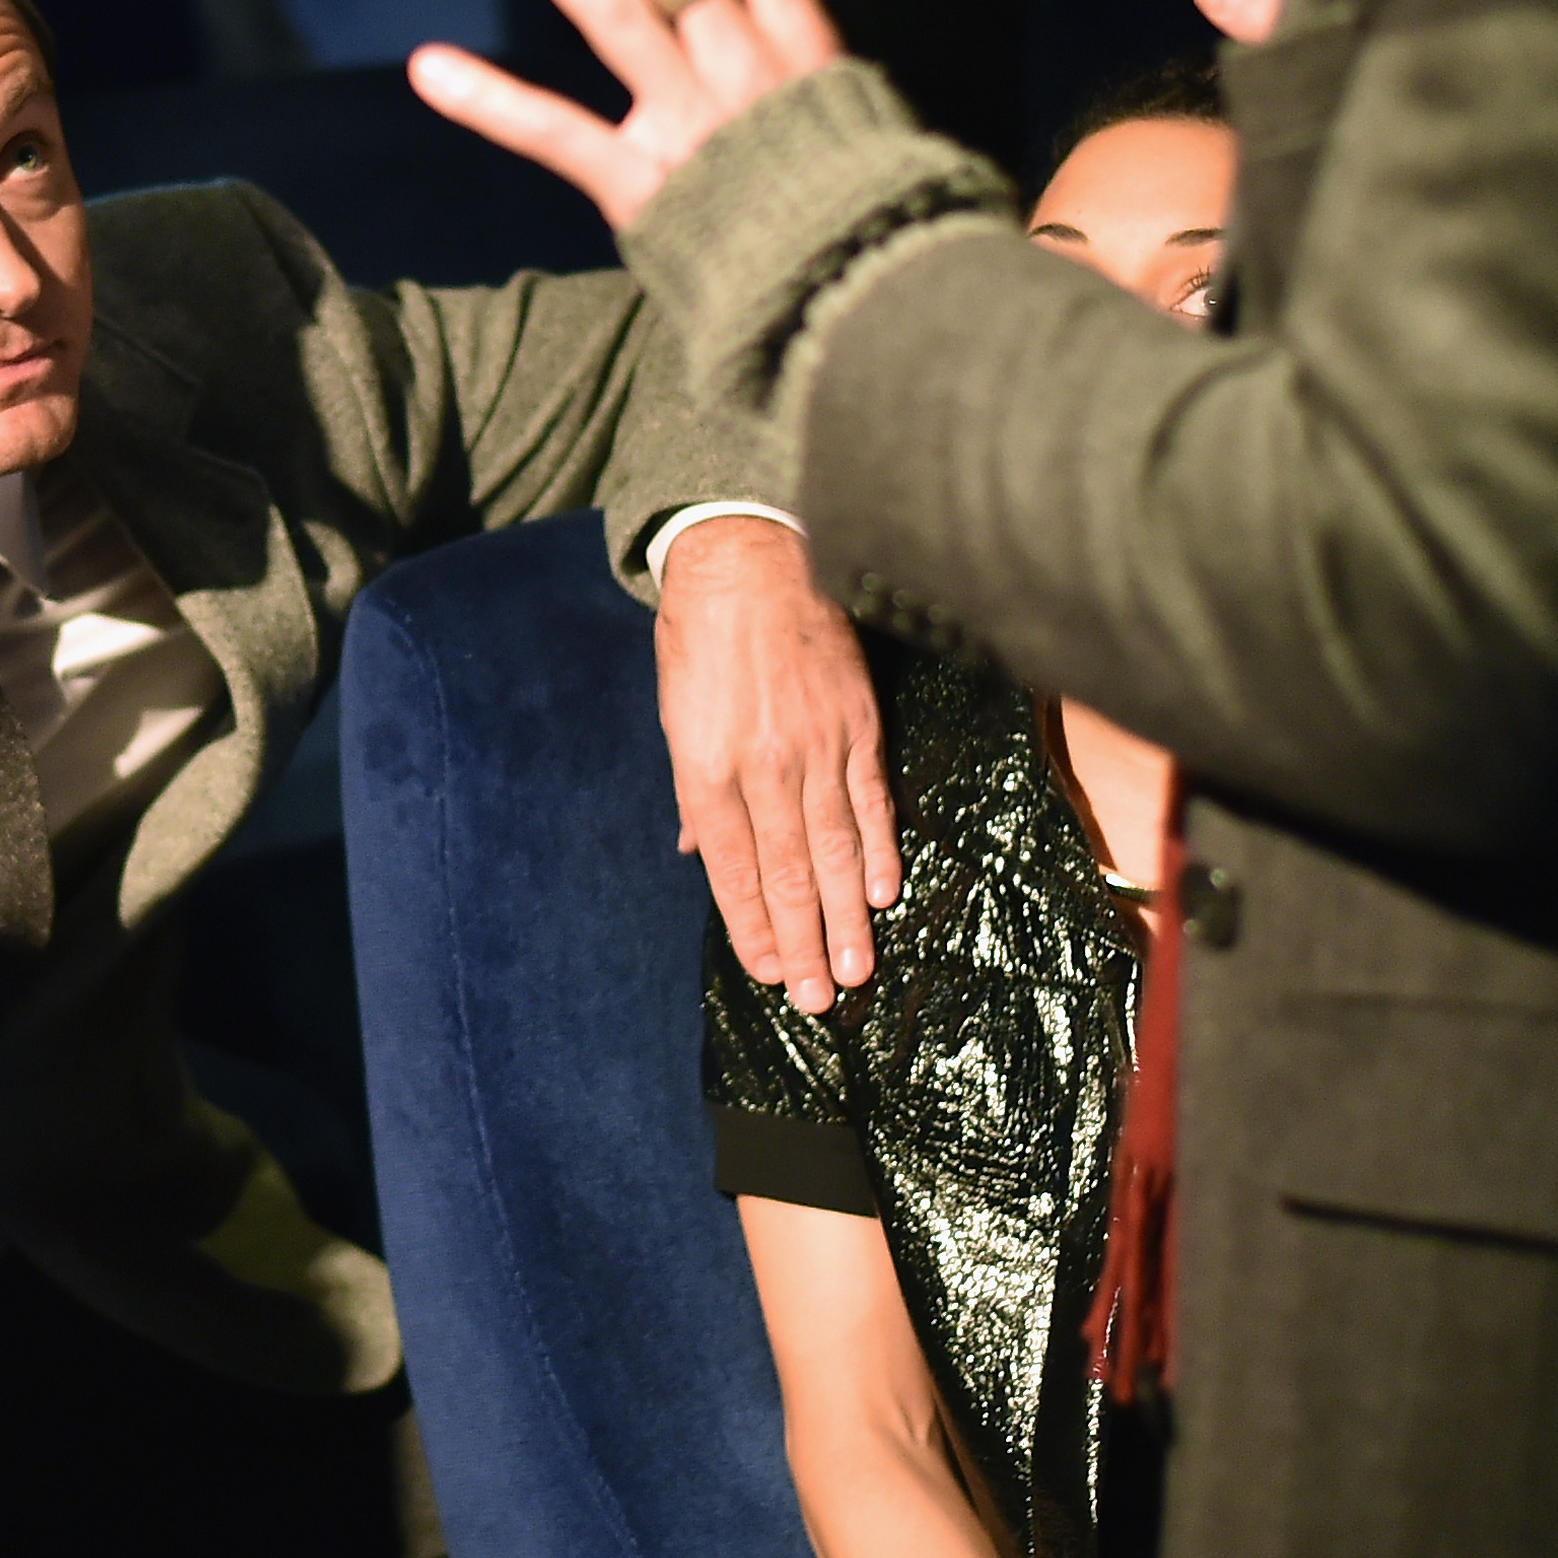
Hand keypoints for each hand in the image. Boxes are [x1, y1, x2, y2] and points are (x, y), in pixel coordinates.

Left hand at [406, 0, 851, 230]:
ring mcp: (695, 127)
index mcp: (798, 37)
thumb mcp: (843, 109)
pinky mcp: (648, 193)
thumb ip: (787, 54)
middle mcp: (747, 66)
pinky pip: (559, 135)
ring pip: (618, 14)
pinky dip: (490, 101)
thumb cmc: (856, 210)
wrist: (866, 299)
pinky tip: (428, 67)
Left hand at [657, 514, 895, 1012]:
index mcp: (707, 767)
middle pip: (787, 870)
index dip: (750, 923)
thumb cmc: (701, 639)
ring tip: (854, 967)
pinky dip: (879, 849)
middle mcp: (763, 766)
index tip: (765, 970)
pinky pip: (871, 800)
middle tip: (816, 998)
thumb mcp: (675, 715)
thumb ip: (692, 790)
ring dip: (845, 914)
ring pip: (835, 847)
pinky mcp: (858, 723)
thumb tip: (697, 851)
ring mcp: (817, 746)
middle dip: (801, 940)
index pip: (731, 865)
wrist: (751, 559)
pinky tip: (882, 892)